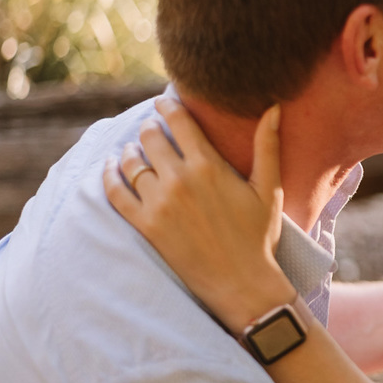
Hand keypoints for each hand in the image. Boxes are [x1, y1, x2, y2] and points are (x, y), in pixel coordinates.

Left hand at [104, 97, 295, 333]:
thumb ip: (267, 145)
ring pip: (132, 162)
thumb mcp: (268, 188)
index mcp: (209, 166)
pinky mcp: (145, 225)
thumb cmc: (259, 234)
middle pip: (151, 137)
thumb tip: (274, 107)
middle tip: (152, 127)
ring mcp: (158, 203)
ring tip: (133, 148)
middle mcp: (179, 180)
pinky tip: (111, 168)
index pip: (179, 121)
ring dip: (130, 149)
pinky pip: (115, 192)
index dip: (168, 106)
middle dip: (150, 127)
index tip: (164, 101)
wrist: (240, 282)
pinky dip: (109, 176)